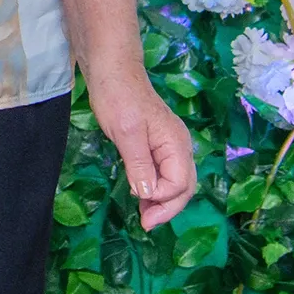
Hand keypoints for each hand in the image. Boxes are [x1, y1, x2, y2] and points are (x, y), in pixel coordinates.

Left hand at [88, 67, 197, 229]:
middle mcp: (179, 146)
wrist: (111, 69)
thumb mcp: (126, 132)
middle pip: (183, 186)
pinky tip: (142, 195)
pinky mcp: (156, 143)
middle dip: (167, 208)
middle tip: (145, 224)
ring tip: (144, 216)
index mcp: (176, 144)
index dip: (162, 200)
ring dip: (162, 200)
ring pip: (175, 181)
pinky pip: (163, 171)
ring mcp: (169, 144)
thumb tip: (148, 194)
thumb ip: (139, 163)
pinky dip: (156, 187)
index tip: (141, 210)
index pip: (179, 184)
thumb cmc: (118, 97)